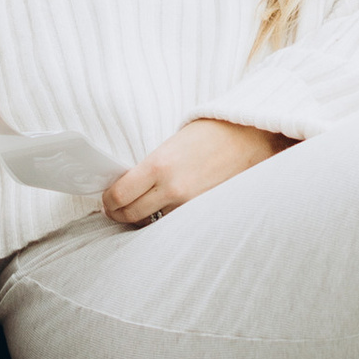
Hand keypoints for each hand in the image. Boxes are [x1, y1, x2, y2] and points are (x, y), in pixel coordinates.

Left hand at [101, 119, 283, 226]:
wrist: (250, 137)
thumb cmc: (210, 133)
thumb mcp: (172, 143)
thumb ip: (151, 166)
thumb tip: (128, 185)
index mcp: (159, 164)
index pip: (119, 196)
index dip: (108, 202)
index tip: (107, 200)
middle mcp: (172, 188)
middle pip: (130, 215)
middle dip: (120, 215)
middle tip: (117, 210)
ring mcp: (189, 205)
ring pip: (152, 224)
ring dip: (144, 220)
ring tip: (144, 211)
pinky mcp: (204, 214)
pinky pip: (175, 225)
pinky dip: (166, 222)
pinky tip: (167, 213)